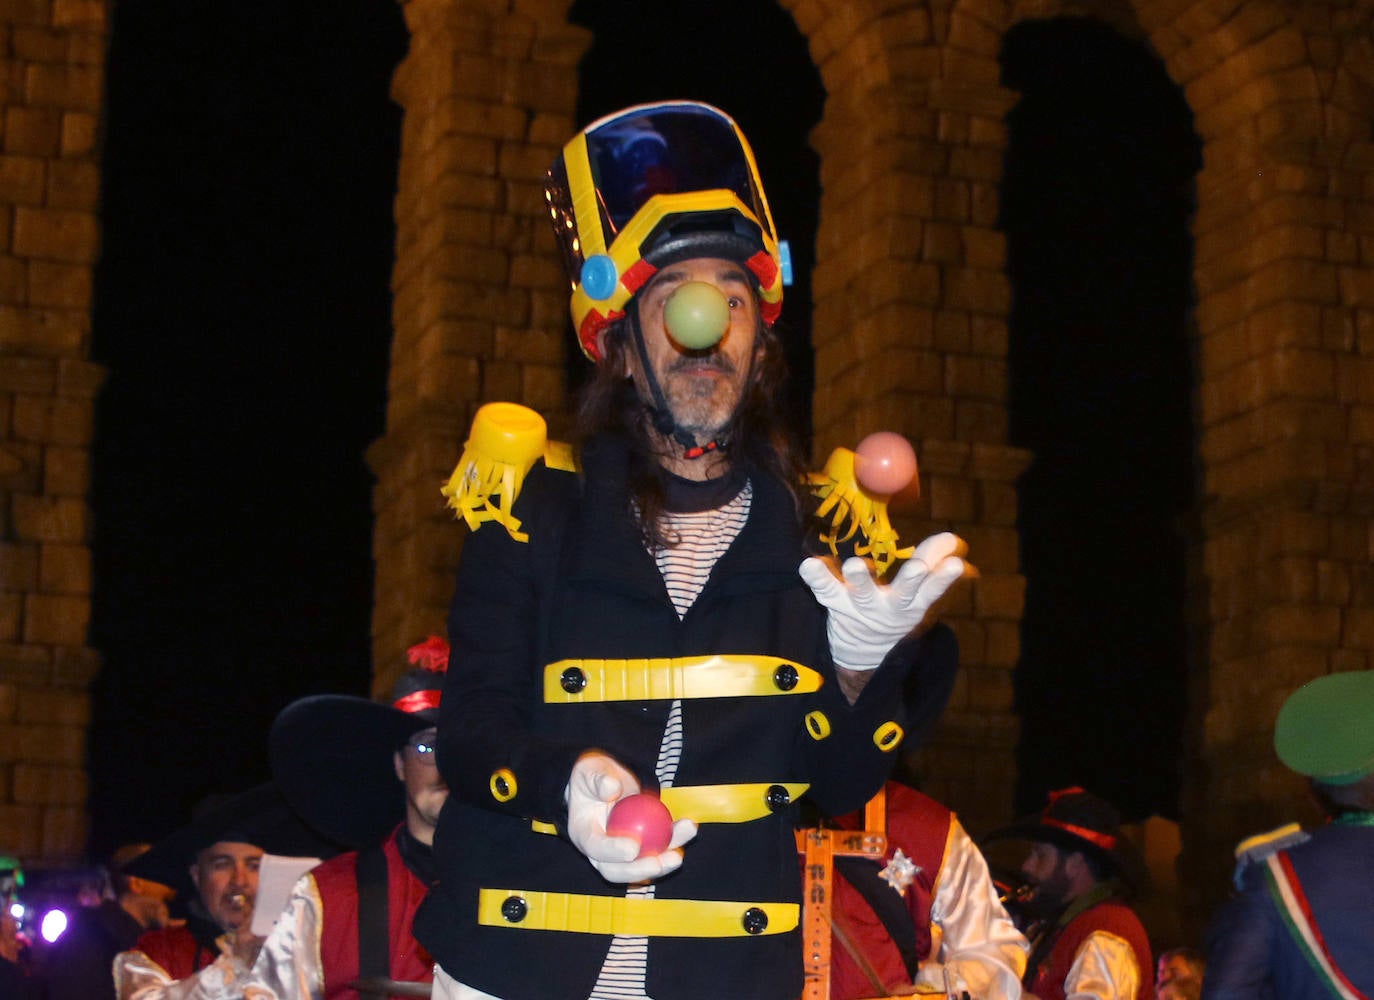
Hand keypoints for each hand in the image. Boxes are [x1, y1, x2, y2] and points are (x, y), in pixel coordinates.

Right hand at [565, 752, 696, 882]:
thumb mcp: (591, 771)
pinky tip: (688, 830)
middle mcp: (599, 851)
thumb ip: (598, 779)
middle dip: (639, 871)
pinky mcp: (640, 848)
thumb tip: (612, 788)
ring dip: (662, 863)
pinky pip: (656, 851)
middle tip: (659, 862)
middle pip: (615, 871)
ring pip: (639, 867)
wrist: (605, 781)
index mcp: (583, 833)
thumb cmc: (594, 776)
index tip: (633, 847)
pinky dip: (673, 843)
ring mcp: (619, 853)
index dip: (613, 852)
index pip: (595, 848)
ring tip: (679, 855)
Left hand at [799, 531, 968, 671]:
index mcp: (912, 602)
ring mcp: (860, 605)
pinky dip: (817, 577)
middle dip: (911, 580)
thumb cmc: (896, 606)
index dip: (942, 578)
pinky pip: (824, 588)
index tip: (956, 564)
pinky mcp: (833, 600)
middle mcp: (888, 605)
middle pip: (901, 593)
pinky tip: (808, 565)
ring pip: (862, 592)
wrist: (865, 648)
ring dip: (861, 578)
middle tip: (918, 567)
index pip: (931, 590)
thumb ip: (933, 561)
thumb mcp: (919, 592)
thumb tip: (951, 540)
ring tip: (857, 564)